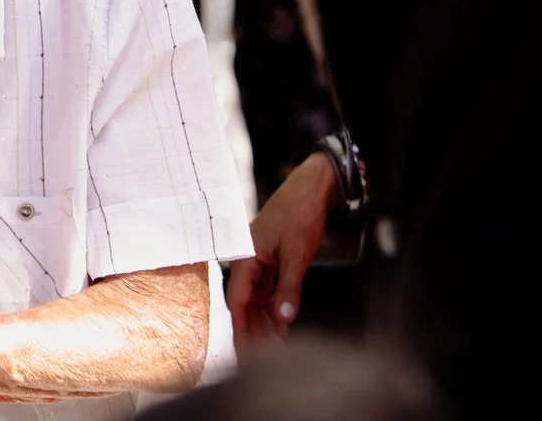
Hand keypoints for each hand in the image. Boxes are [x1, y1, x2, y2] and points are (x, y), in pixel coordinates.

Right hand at [226, 154, 338, 347]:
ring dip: (264, 322)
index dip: (241, 326)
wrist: (309, 190)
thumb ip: (289, 288)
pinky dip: (273, 308)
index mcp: (247, 258)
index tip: (244, 350)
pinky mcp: (271, 261)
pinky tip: (280, 325)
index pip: (238, 300)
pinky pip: (267, 290)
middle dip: (253, 329)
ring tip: (273, 346)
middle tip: (262, 357)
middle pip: (245, 303)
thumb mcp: (297, 254)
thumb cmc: (299, 214)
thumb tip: (284, 319)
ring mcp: (259, 261)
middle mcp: (248, 261)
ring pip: (257, 299)